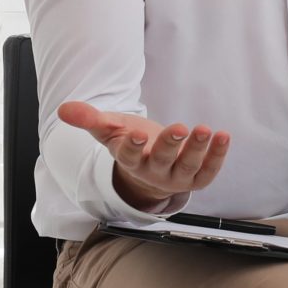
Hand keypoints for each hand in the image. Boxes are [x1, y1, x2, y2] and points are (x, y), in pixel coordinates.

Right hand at [56, 101, 230, 208]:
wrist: (150, 166)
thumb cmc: (130, 142)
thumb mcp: (110, 129)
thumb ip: (89, 119)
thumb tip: (63, 109)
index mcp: (130, 161)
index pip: (128, 157)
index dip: (132, 147)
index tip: (137, 134)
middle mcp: (153, 172)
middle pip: (161, 161)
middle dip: (170, 145)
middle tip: (180, 127)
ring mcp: (176, 177)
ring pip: (187, 166)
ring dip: (198, 148)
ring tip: (206, 129)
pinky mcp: (196, 178)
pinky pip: (208, 171)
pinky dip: (217, 156)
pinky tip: (223, 137)